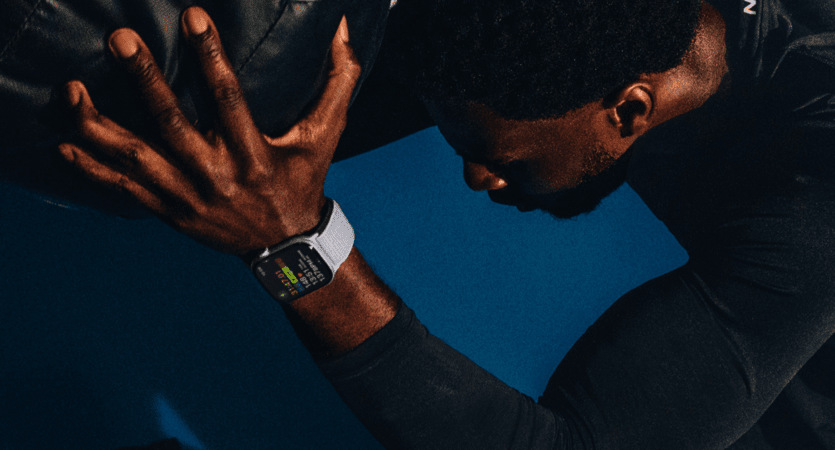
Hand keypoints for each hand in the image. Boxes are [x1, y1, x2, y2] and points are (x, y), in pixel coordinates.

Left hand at [59, 7, 360, 254]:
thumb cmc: (305, 180)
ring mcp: (190, 197)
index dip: (210, 56)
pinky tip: (65, 145)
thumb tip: (344, 30)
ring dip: (100, 127)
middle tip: (119, 41)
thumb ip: (339, 81)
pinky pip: (125, 191)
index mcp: (255, 155)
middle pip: (173, 125)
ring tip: (70, 91)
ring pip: (138, 160)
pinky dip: (94, 170)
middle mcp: (219, 176)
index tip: (192, 16)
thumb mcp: (327, 134)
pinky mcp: (171, 213)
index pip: (229, 99)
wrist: (287, 245)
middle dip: (144, 81)